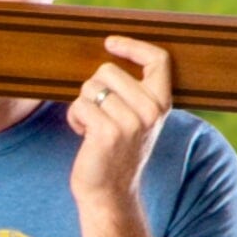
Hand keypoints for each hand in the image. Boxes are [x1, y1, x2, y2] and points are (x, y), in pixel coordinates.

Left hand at [66, 35, 174, 205]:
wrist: (110, 194)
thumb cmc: (116, 152)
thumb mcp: (136, 120)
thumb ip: (132, 92)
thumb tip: (108, 53)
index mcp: (161, 104)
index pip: (158, 60)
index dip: (133, 46)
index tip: (110, 43)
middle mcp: (151, 111)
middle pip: (108, 70)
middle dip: (94, 89)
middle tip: (99, 115)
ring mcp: (131, 122)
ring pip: (90, 87)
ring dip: (83, 106)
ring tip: (93, 128)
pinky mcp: (108, 132)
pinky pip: (79, 105)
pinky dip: (74, 118)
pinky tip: (85, 136)